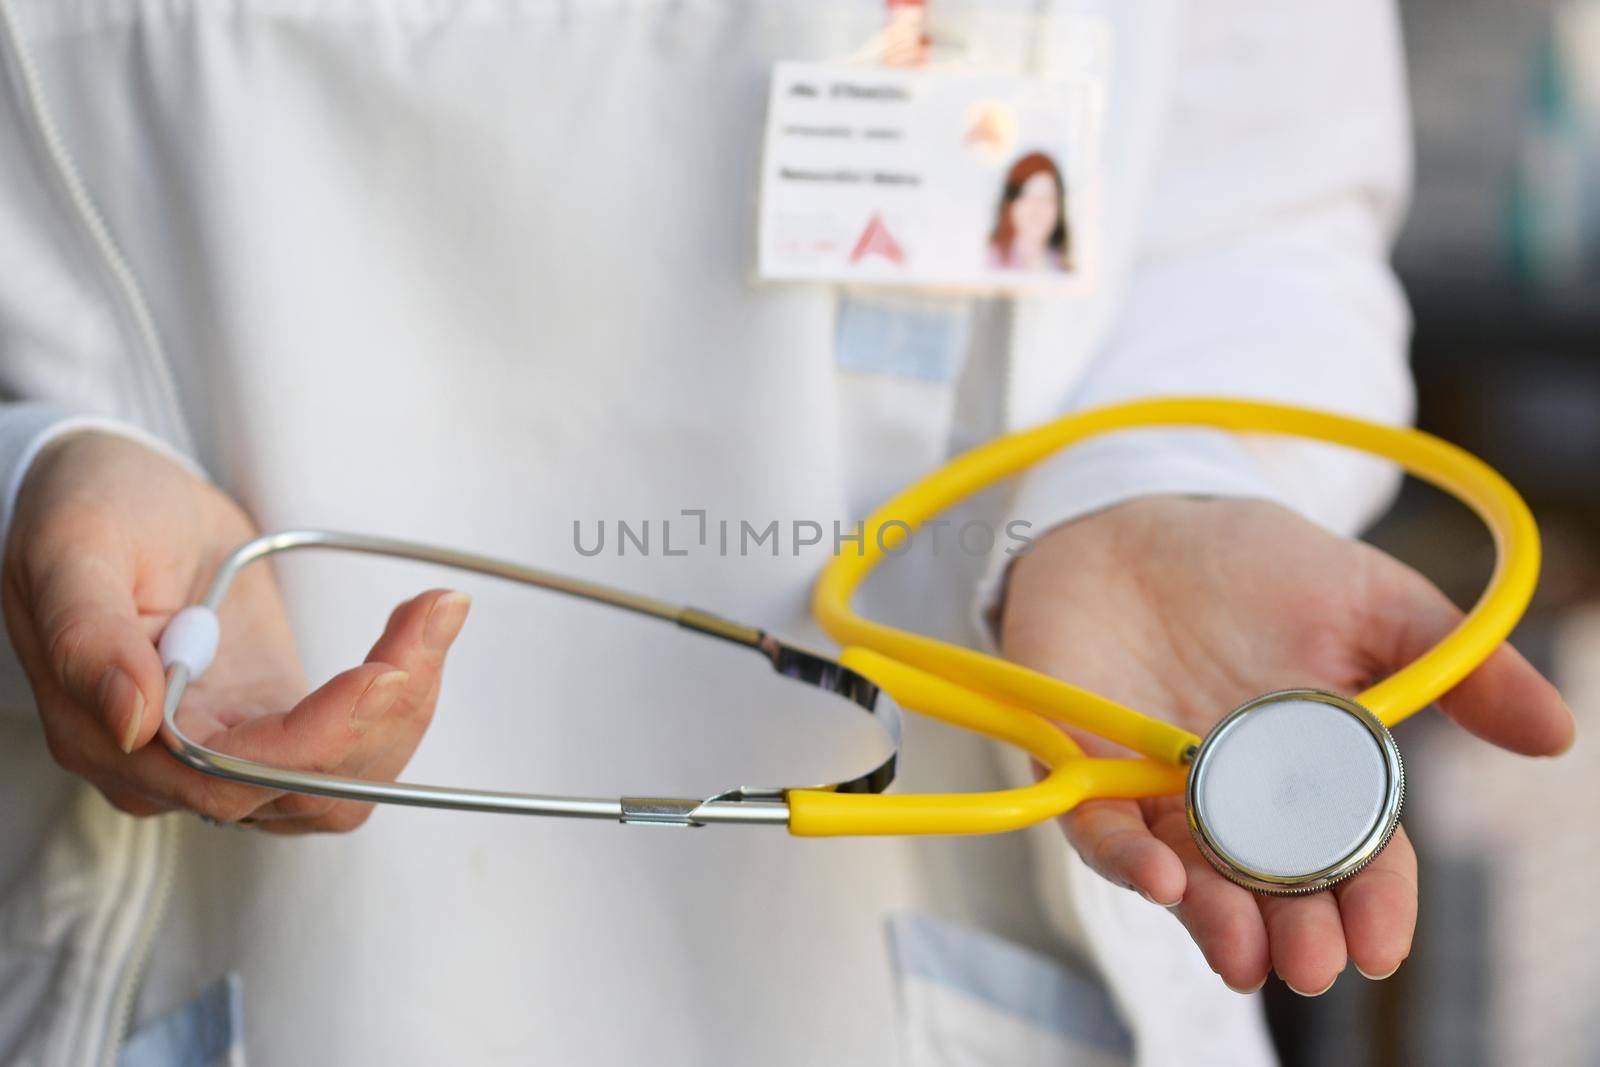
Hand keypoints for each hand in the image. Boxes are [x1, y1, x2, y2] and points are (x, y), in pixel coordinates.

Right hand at [2, 431, 469, 831]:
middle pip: (305, 789)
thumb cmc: (89, 512)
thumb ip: (89, 637)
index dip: (317, 738)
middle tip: (432, 618)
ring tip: (435, 612)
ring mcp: (232, 750)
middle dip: (384, 714)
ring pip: (342, 780)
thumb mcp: (72, 550)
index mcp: (110, 739)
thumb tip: (133, 721)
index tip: (383, 673)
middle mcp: (173, 768)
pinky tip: (422, 626)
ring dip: (406, 707)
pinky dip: (401, 694)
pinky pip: (354, 745)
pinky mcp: (278, 723)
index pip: (231, 776)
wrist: (121, 497)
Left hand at [1000, 496, 1572, 993]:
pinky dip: (1126, 858)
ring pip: (1189, 878)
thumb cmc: (1256, 564)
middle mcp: (1232, 799)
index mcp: (1310, 776)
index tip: (1381, 943)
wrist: (1136, 512)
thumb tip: (1554, 732)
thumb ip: (1454, 664)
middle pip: (1269, 890)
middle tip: (1315, 964)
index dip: (1370, 905)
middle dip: (1294, 934)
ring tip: (1245, 954)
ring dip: (1216, 921)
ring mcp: (1155, 787)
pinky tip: (1161, 877)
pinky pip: (1099, 828)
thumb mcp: (1370, 602)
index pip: (1350, 860)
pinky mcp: (1083, 763)